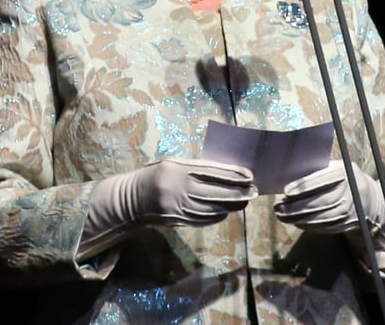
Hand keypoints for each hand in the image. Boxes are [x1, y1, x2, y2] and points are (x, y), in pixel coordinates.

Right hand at [80, 158, 257, 255]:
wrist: (131, 197)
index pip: (213, 172)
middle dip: (237, 192)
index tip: (249, 176)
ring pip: (210, 208)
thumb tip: (225, 173)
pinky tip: (226, 214)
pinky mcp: (176, 220)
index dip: (233, 174)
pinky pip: (201, 220)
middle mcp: (178, 187)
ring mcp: (177, 206)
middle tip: (253, 191)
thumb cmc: (156, 174)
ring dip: (230, 206)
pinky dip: (216, 217)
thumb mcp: (173, 163)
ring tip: (244, 203)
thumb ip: (196, 167)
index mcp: (179, 168)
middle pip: (215, 192)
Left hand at [274, 160, 384, 271]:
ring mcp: (350, 210)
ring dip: (299, 218)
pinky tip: (296, 222)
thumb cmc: (343, 179)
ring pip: (321, 217)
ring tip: (282, 216)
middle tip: (278, 207)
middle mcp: (351, 192)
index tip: (286, 191)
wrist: (367, 199)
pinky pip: (325, 227)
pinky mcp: (346, 223)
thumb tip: (289, 176)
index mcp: (346, 172)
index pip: (324, 179)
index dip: (304, 186)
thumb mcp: (335, 168)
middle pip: (321, 201)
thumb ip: (318, 170)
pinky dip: (308, 225)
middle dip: (296, 206)